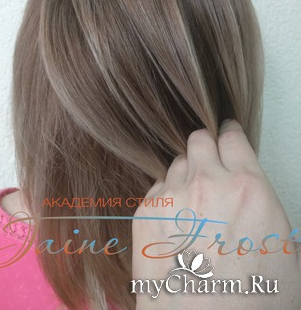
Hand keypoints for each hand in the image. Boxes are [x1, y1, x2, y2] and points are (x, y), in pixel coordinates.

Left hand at [132, 120, 300, 308]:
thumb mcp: (282, 248)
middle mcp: (206, 184)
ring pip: (175, 164)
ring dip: (185, 174)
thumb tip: (251, 199)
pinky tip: (174, 219)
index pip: (232, 138)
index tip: (226, 133)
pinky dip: (165, 196)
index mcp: (248, 188)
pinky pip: (156, 188)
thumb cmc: (250, 299)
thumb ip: (261, 207)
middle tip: (207, 162)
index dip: (229, 135)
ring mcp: (170, 196)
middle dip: (204, 147)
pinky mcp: (144, 213)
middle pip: (197, 140)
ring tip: (192, 201)